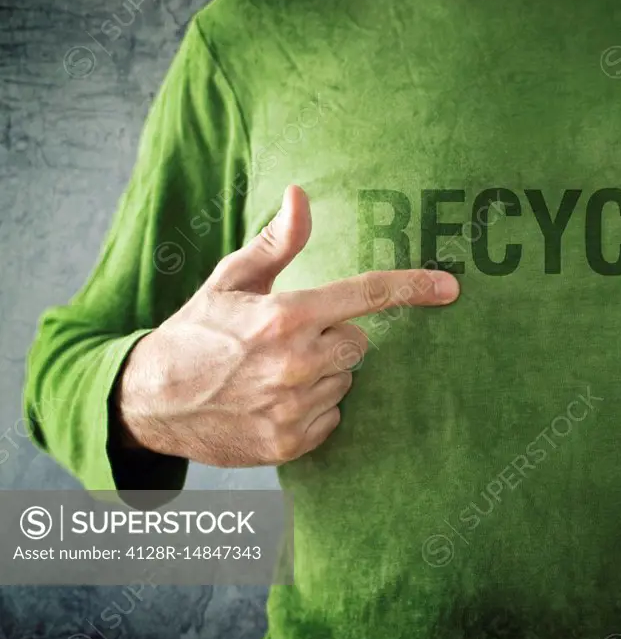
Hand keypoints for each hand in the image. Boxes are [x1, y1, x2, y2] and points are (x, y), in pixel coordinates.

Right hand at [114, 184, 459, 466]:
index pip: (367, 296)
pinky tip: (275, 400)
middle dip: (335, 337)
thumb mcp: (230, 280)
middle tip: (290, 339)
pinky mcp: (292, 443)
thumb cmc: (196, 331)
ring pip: (346, 380)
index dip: (413, 287)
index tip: (450, 287)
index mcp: (286, 317)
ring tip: (274, 371)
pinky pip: (333, 416)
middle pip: (359, 343)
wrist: (151, 402)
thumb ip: (277, 241)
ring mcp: (295, 409)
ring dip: (323, 374)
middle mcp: (296, 364)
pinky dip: (313, 408)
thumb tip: (301, 194)